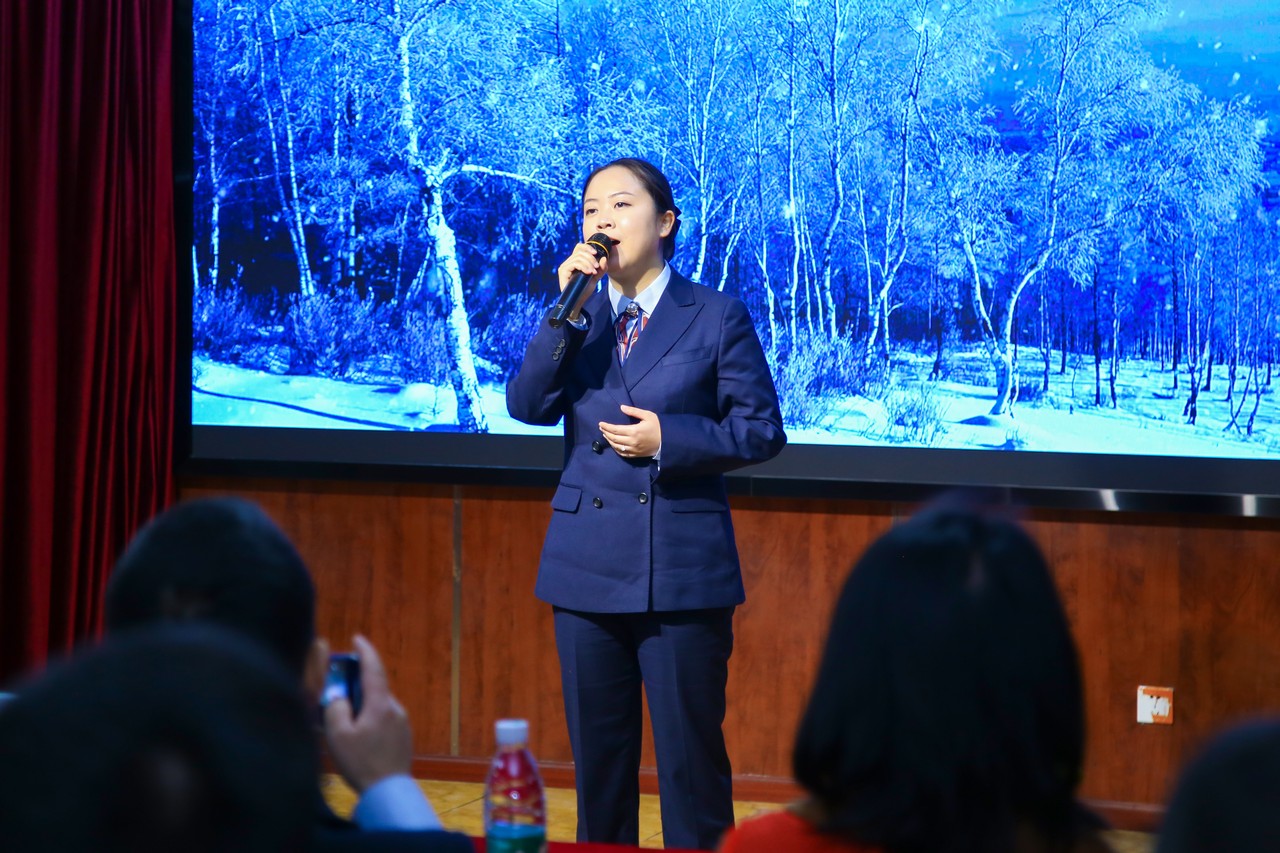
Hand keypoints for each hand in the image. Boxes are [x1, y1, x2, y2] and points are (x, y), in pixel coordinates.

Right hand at [322, 635, 412, 792]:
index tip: (357, 638)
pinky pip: (384, 719)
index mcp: (380, 704)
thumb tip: (339, 697)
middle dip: (357, 684)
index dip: (365, 651)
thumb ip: (335, 709)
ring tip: (345, 721)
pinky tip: (359, 737)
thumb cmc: (361, 762)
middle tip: (338, 689)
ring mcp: (402, 723)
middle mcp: (395, 708)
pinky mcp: (403, 737)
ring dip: (363, 705)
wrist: (388, 792)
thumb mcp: (338, 735)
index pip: (374, 668)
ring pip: (379, 705)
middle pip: (375, 687)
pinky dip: (371, 719)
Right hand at [557, 241, 609, 318]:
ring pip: (578, 257)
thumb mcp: (596, 277)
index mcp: (575, 261)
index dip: (587, 247)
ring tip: (593, 272)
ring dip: (588, 264)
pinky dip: (583, 266)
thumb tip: (604, 258)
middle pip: (580, 251)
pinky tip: (588, 272)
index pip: (579, 247)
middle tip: (597, 267)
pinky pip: (574, 263)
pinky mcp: (563, 271)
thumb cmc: (585, 289)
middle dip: (591, 258)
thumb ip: (601, 268)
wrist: (578, 301)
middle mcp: (569, 262)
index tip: (596, 253)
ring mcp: (565, 266)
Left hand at [599, 405, 660, 458]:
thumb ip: (634, 411)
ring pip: (616, 446)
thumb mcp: (648, 415)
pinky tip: (613, 444)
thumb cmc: (657, 426)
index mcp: (634, 431)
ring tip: (605, 435)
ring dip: (609, 441)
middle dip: (606, 432)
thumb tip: (621, 407)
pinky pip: (622, 453)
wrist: (667, 441)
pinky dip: (615, 449)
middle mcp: (632, 441)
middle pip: (614, 438)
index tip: (600, 423)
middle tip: (601, 428)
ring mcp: (633, 450)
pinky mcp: (635, 455)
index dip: (606, 427)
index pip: (615, 429)